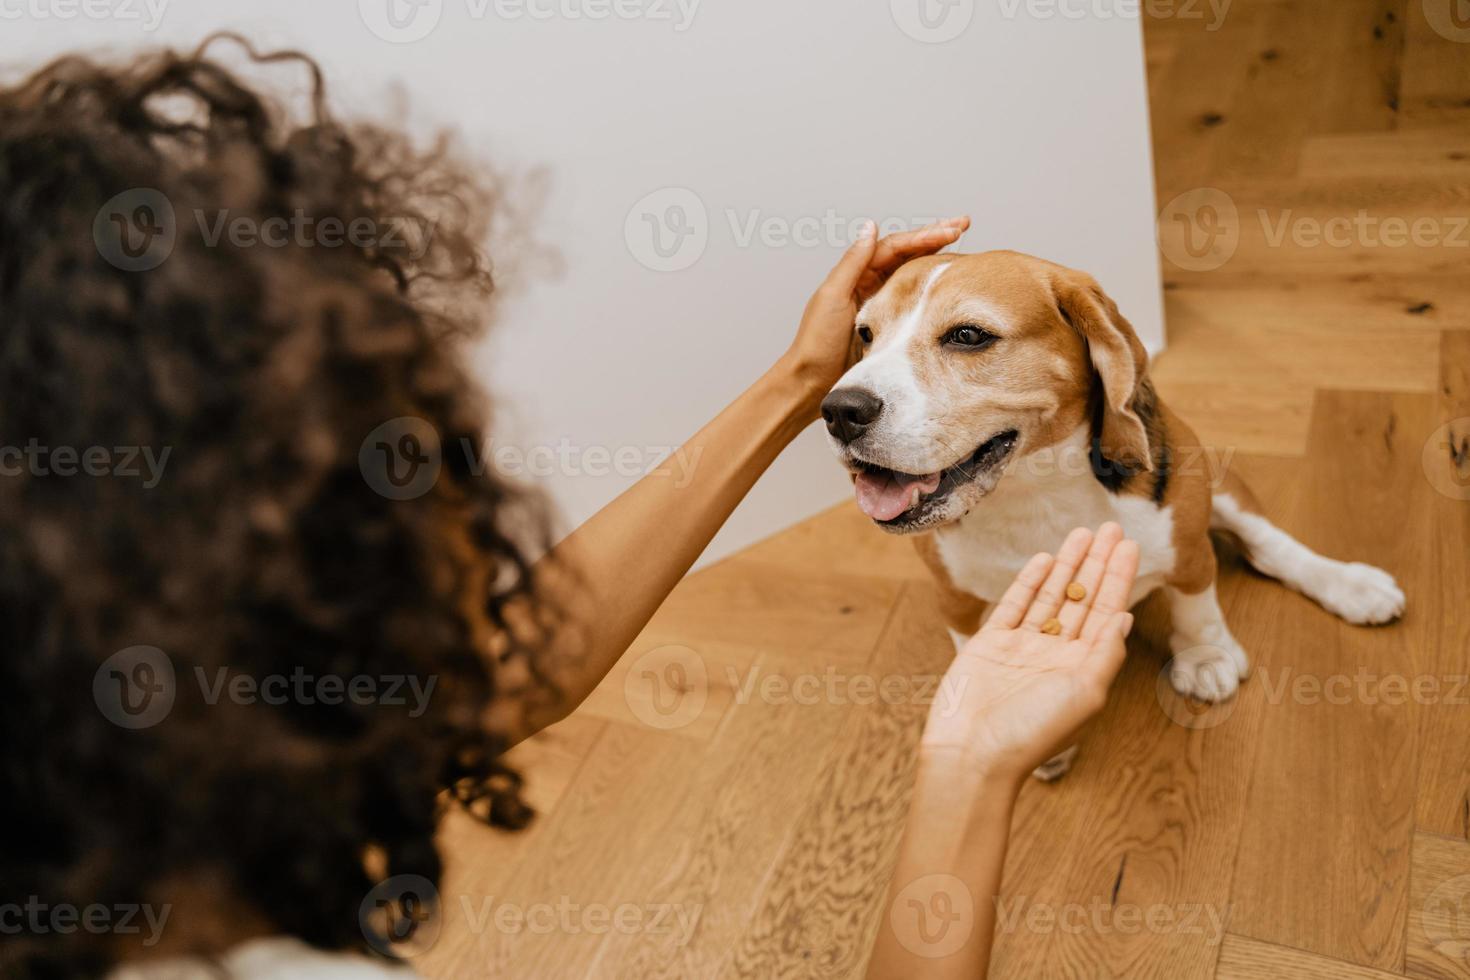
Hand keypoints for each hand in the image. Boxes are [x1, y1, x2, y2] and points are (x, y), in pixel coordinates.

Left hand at [779, 215, 970, 415]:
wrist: (813, 380)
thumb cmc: (817, 342)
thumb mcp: (833, 297)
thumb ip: (853, 263)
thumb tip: (870, 227)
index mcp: (856, 274)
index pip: (895, 246)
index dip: (923, 236)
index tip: (951, 230)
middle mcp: (870, 283)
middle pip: (907, 252)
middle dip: (935, 237)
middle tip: (963, 224)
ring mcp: (882, 302)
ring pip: (913, 271)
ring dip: (936, 256)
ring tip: (962, 242)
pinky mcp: (889, 323)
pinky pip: (914, 297)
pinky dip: (931, 285)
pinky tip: (948, 281)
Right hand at [920, 523, 1140, 786]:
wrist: (972, 753)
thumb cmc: (1032, 732)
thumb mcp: (1083, 693)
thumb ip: (1106, 652)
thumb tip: (1126, 616)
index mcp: (1083, 668)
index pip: (1106, 613)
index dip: (1118, 578)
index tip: (1129, 546)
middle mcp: (1056, 654)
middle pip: (1082, 599)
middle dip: (1097, 563)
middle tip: (1111, 527)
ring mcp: (1023, 647)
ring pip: (1050, 597)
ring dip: (1067, 565)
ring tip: (1082, 533)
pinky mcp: (991, 644)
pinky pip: (1015, 605)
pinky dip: (1029, 582)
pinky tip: (1045, 559)